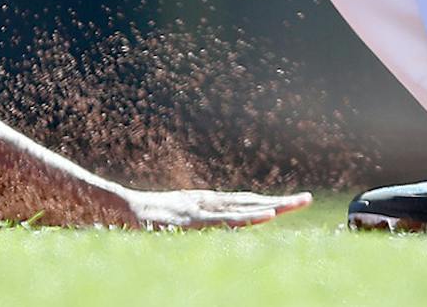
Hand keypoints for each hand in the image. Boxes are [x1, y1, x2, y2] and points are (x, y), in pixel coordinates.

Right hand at [118, 187, 313, 229]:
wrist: (119, 209)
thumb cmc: (144, 218)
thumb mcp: (174, 221)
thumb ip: (193, 223)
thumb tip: (208, 228)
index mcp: (205, 203)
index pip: (243, 202)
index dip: (267, 201)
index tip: (293, 201)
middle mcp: (206, 203)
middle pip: (249, 202)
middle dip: (279, 202)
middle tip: (306, 199)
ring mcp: (200, 210)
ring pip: (241, 209)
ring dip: (268, 207)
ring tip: (293, 205)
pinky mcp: (192, 220)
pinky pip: (224, 220)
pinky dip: (246, 217)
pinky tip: (263, 216)